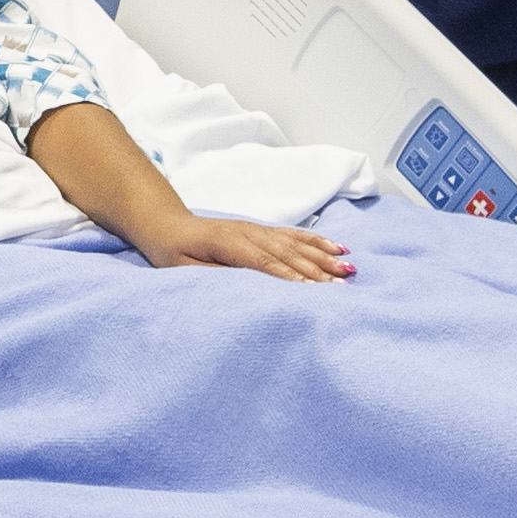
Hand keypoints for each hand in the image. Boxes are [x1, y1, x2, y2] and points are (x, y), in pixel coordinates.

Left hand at [128, 206, 353, 282]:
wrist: (168, 226)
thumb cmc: (174, 252)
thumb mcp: (184, 269)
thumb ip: (214, 277)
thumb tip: (244, 286)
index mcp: (229, 243)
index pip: (265, 263)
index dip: (289, 277)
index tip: (313, 291)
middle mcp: (248, 232)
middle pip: (288, 253)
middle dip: (316, 270)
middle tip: (342, 286)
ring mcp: (258, 229)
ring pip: (296, 243)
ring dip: (323, 256)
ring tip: (348, 269)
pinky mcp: (263, 230)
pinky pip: (294, 235)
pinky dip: (316, 241)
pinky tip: (337, 248)